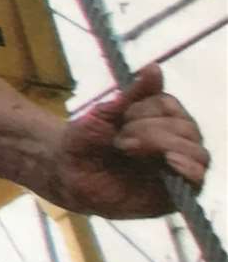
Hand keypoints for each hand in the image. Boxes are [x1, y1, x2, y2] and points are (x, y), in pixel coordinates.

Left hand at [45, 64, 209, 218]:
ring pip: (197, 152)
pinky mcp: (174, 194)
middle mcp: (174, 142)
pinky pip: (197, 179)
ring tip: (128, 148)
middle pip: (187, 128)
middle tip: (120, 140)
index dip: (147, 108)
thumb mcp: (102, 115)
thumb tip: (154, 67)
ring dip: (163, 145)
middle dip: (150, 129)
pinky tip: (170, 161)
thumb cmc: (83, 142)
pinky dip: (189, 168)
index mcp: (159, 121)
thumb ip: (131, 95)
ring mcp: (176, 168)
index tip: (121, 118)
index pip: (171, 106)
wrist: (65, 175)